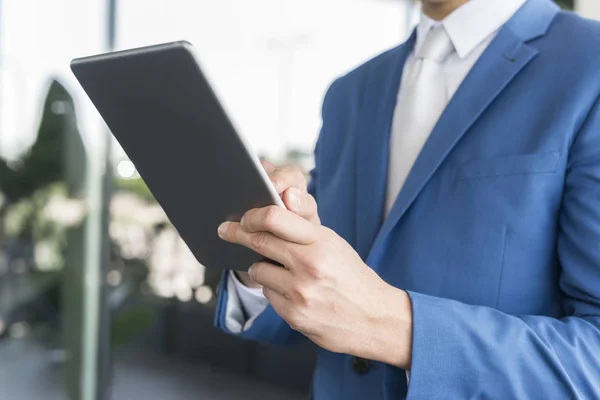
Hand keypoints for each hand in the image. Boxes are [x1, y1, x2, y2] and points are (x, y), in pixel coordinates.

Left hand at [218, 206, 412, 368]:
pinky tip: (291, 292)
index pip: (275, 217)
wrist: (375, 318)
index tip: (241, 216)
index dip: (251, 215)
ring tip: (277, 269)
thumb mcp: (334, 245)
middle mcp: (309, 264)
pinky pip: (268, 294)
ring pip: (258, 270)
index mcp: (321, 241)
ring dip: (260, 267)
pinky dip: (274, 289)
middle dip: (237, 234)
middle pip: (259, 241)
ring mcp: (300, 292)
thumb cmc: (352, 276)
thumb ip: (303, 231)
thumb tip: (267, 217)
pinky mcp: (294, 315)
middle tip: (224, 230)